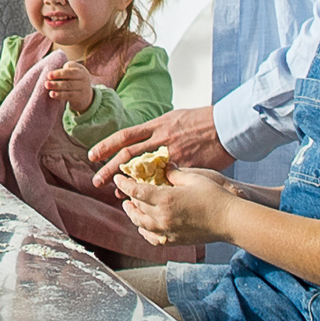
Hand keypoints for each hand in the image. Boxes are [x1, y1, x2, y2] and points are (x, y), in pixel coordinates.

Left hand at [43, 60, 95, 113]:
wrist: (85, 96)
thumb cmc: (73, 81)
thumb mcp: (72, 74)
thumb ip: (63, 72)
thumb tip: (50, 75)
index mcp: (80, 69)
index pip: (70, 67)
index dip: (59, 71)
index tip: (49, 74)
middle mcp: (84, 77)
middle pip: (70, 75)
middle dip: (58, 75)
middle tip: (48, 77)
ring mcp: (83, 87)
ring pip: (69, 85)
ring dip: (57, 85)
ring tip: (47, 85)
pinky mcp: (81, 97)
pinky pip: (69, 95)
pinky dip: (59, 94)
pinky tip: (52, 94)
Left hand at [86, 106, 236, 188]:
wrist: (228, 127)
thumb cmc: (203, 120)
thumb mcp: (176, 118)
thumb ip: (158, 130)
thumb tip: (144, 139)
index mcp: (157, 126)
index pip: (124, 137)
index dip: (106, 146)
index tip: (91, 156)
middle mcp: (161, 141)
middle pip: (128, 157)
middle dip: (109, 170)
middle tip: (96, 181)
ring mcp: (173, 157)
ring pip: (143, 173)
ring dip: (128, 185)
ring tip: (116, 193)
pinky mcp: (186, 169)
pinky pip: (165, 183)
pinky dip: (152, 192)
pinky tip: (143, 201)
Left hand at [114, 167, 235, 246]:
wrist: (229, 220)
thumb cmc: (214, 196)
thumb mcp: (193, 178)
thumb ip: (175, 174)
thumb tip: (164, 169)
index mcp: (165, 199)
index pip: (135, 191)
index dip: (124, 183)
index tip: (118, 178)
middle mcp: (162, 217)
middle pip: (136, 207)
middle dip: (128, 197)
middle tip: (125, 190)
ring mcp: (167, 231)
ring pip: (140, 224)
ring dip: (132, 214)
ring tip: (129, 206)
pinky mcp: (173, 241)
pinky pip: (151, 237)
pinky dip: (143, 230)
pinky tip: (144, 225)